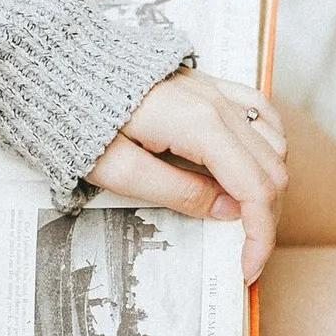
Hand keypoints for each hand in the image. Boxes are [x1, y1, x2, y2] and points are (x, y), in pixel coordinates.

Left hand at [85, 69, 288, 282]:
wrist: (62, 67)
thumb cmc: (79, 117)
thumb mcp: (118, 172)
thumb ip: (178, 193)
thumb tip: (228, 212)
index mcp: (200, 126)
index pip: (254, 188)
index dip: (260, 235)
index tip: (248, 267)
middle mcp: (218, 104)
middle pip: (272, 169)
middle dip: (266, 218)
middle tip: (245, 253)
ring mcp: (217, 90)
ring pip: (274, 143)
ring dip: (269, 186)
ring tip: (246, 218)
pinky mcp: (210, 85)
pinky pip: (260, 113)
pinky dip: (268, 146)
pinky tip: (257, 166)